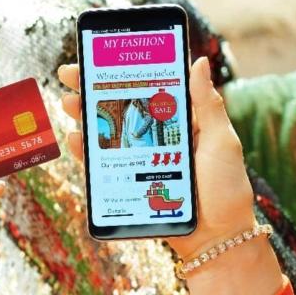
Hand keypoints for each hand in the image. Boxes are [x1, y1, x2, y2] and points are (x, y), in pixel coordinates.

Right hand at [58, 57, 284, 294]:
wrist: (218, 239)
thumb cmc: (226, 189)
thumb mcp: (221, 141)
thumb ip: (208, 104)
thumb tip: (198, 61)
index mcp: (181, 121)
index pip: (148, 87)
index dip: (123, 71)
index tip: (101, 55)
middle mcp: (157, 137)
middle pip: (120, 107)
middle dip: (93, 89)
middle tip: (71, 76)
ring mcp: (141, 160)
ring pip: (107, 133)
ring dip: (84, 117)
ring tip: (69, 104)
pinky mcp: (130, 183)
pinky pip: (103, 165)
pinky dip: (85, 153)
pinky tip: (75, 141)